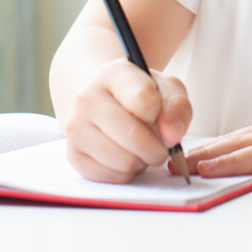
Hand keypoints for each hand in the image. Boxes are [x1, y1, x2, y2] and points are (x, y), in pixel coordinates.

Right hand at [61, 57, 191, 182]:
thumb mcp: (167, 90)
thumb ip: (177, 107)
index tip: (159, 113)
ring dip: (141, 162)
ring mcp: (76, 127)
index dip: (161, 113)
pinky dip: (126, 173)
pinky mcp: (73, 154)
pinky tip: (125, 157)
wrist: (106, 101)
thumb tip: (171, 135)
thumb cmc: (142, 95)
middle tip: (159, 145)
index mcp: (114, 74)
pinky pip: (112, 177)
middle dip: (157, 148)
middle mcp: (87, 98)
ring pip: (123, 161)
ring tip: (140, 149)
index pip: (144, 99)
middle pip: (134, 137)